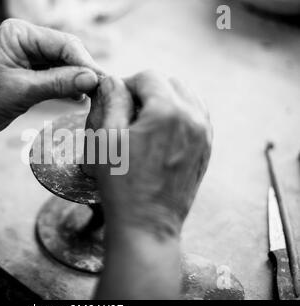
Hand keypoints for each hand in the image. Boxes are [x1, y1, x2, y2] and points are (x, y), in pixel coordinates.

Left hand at [0, 18, 102, 135]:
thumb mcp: (22, 91)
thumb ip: (58, 83)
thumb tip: (91, 79)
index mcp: (19, 34)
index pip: (62, 43)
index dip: (84, 62)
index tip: (101, 81)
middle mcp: (26, 41)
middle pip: (66, 52)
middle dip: (83, 71)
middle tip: (101, 91)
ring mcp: (28, 57)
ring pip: (63, 65)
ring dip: (77, 80)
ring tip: (93, 97)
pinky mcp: (30, 74)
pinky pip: (56, 77)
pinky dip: (67, 87)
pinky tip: (78, 98)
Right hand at [96, 71, 211, 237]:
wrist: (147, 223)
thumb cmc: (121, 183)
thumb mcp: (106, 138)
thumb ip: (112, 100)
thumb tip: (114, 80)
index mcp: (167, 111)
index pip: (148, 76)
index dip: (127, 83)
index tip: (115, 98)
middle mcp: (193, 118)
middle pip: (171, 83)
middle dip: (147, 89)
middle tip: (128, 109)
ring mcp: (204, 134)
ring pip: (187, 97)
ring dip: (165, 100)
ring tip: (144, 120)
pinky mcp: (206, 149)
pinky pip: (196, 116)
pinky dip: (179, 114)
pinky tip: (160, 131)